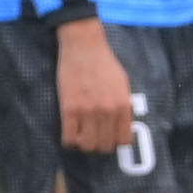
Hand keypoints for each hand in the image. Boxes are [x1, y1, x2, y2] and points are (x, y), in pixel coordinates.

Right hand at [55, 17, 134, 153]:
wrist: (84, 46)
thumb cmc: (104, 62)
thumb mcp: (122, 84)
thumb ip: (123, 106)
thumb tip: (122, 125)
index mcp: (123, 106)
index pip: (123, 141)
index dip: (115, 142)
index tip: (108, 137)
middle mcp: (107, 112)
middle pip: (104, 146)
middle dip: (98, 145)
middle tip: (92, 137)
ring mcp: (88, 111)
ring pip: (87, 145)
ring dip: (83, 145)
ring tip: (80, 136)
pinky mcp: (69, 108)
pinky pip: (68, 137)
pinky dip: (68, 141)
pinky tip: (69, 135)